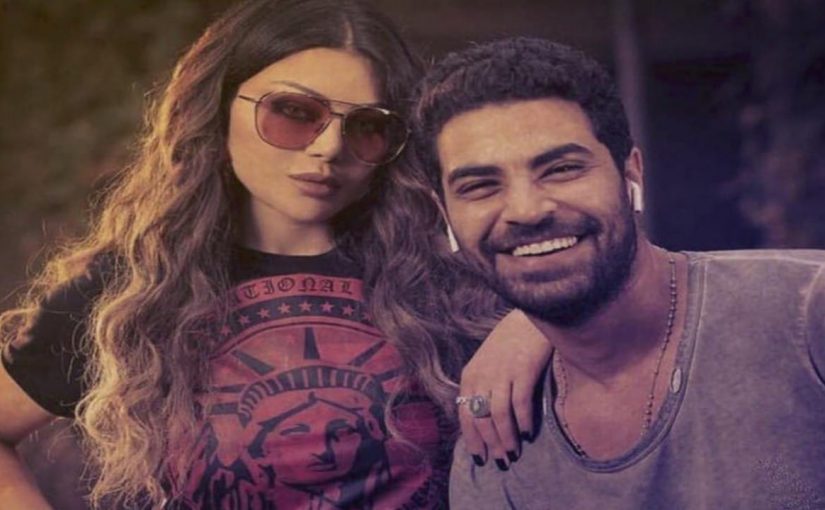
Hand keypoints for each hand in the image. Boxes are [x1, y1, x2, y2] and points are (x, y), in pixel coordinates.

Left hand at [458, 309, 551, 468]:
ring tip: (514, 453)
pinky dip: (523, 421)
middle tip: (502, 461)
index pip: (465, 414)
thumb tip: (484, 423)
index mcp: (470, 376)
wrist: (528, 318)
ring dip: (506, 438)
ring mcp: (502, 373)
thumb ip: (482, 389)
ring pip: (499, 415)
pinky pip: (520, 403)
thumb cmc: (508, 344)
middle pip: (482, 419)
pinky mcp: (523, 370)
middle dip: (491, 443)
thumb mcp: (486, 364)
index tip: (481, 458)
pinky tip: (528, 433)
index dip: (472, 439)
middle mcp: (482, 376)